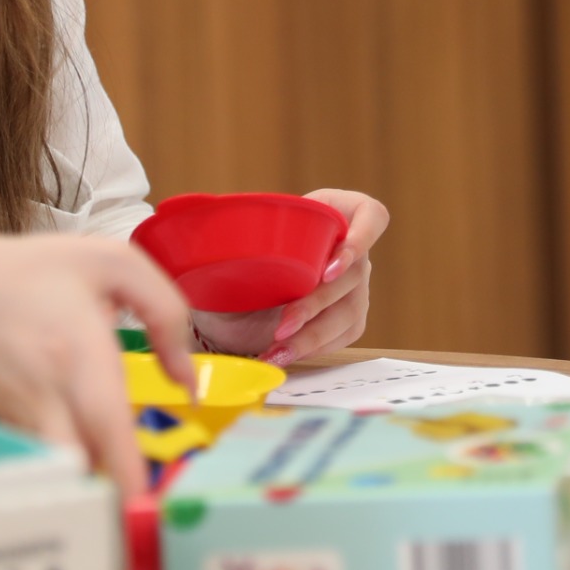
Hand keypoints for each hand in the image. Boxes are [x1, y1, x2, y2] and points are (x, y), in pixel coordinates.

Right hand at [0, 220, 193, 500]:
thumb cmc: (31, 274)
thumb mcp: (112, 264)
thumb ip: (167, 315)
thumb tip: (189, 382)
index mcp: (77, 351)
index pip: (105, 428)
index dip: (130, 474)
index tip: (153, 503)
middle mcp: (47, 394)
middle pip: (81, 472)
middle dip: (115, 498)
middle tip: (148, 509)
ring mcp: (24, 419)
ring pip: (65, 475)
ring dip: (95, 487)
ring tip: (124, 492)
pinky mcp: (12, 433)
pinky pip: (48, 463)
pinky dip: (71, 471)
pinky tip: (93, 462)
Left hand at [191, 188, 389, 366]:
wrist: (233, 297)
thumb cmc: (240, 258)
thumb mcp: (238, 239)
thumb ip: (231, 230)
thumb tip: (198, 218)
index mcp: (335, 213)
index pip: (372, 217)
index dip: (360, 240)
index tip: (328, 267)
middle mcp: (352, 250)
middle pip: (356, 275)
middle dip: (316, 303)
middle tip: (282, 323)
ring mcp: (355, 286)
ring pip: (350, 312)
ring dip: (313, 334)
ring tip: (277, 350)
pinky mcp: (347, 318)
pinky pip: (342, 336)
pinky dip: (311, 349)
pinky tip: (283, 356)